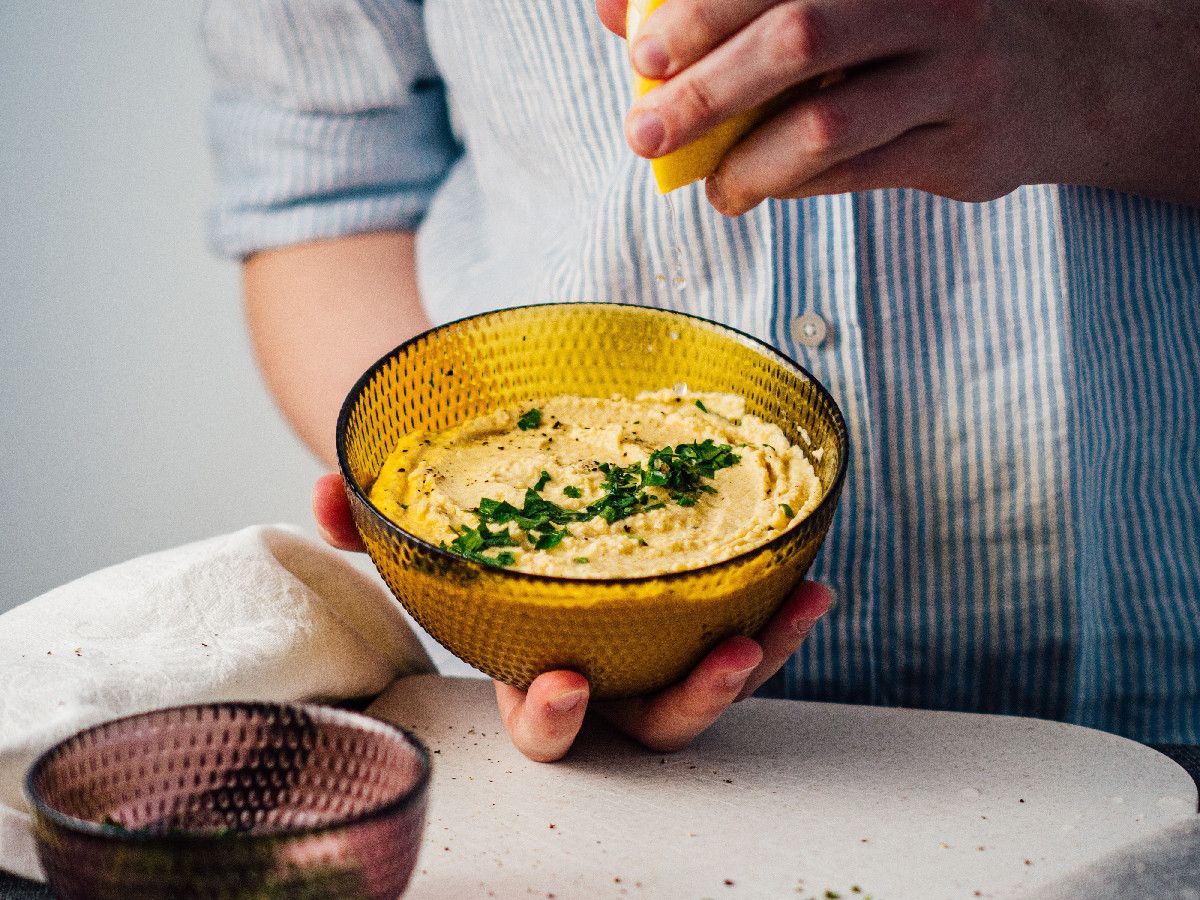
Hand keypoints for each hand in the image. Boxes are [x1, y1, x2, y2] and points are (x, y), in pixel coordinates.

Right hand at [313, 473, 833, 761]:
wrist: (517, 510)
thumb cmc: (468, 537)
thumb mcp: (419, 531)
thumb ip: (369, 521)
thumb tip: (327, 493)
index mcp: (531, 668)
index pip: (539, 720)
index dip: (549, 718)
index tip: (558, 685)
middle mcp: (603, 673)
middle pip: (648, 722)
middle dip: (686, 703)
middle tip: (721, 661)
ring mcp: (652, 650)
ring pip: (709, 683)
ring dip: (758, 657)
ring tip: (793, 609)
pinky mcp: (692, 617)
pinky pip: (741, 630)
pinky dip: (776, 612)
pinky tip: (809, 578)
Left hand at [599, 0, 1199, 210]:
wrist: (1063, 71)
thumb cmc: (915, 29)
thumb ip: (736, 1)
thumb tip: (619, 13)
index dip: (703, 9)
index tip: (643, 54)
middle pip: (798, 36)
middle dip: (706, 89)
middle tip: (644, 132)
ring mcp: (955, 73)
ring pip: (827, 123)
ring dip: (747, 162)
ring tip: (708, 185)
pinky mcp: (964, 147)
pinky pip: (854, 175)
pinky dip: (790, 187)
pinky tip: (752, 189)